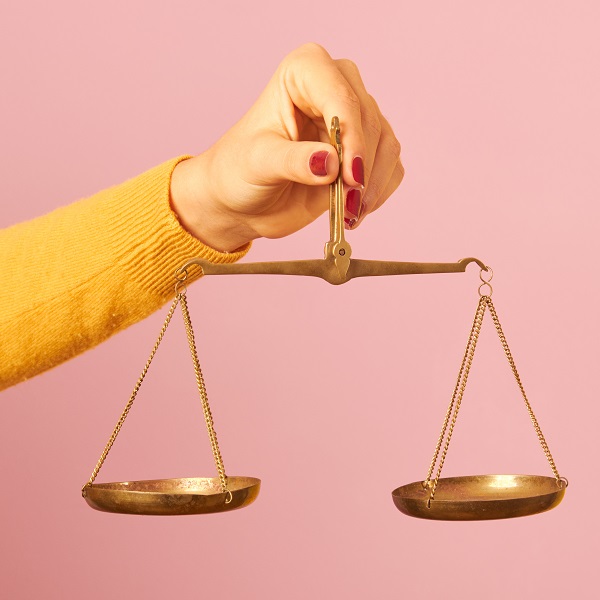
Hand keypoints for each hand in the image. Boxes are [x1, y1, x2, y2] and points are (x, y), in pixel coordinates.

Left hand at [170, 43, 403, 251]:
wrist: (241, 202)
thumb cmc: (239, 172)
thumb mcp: (258, 164)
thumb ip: (293, 161)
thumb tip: (331, 163)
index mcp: (304, 72)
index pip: (342, 96)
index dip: (352, 137)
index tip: (350, 176)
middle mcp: (335, 88)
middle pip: (370, 121)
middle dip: (362, 166)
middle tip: (346, 203)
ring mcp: (353, 121)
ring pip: (387, 145)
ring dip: (372, 184)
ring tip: (347, 212)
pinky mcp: (364, 153)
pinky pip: (390, 168)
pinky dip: (378, 193)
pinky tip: (353, 212)